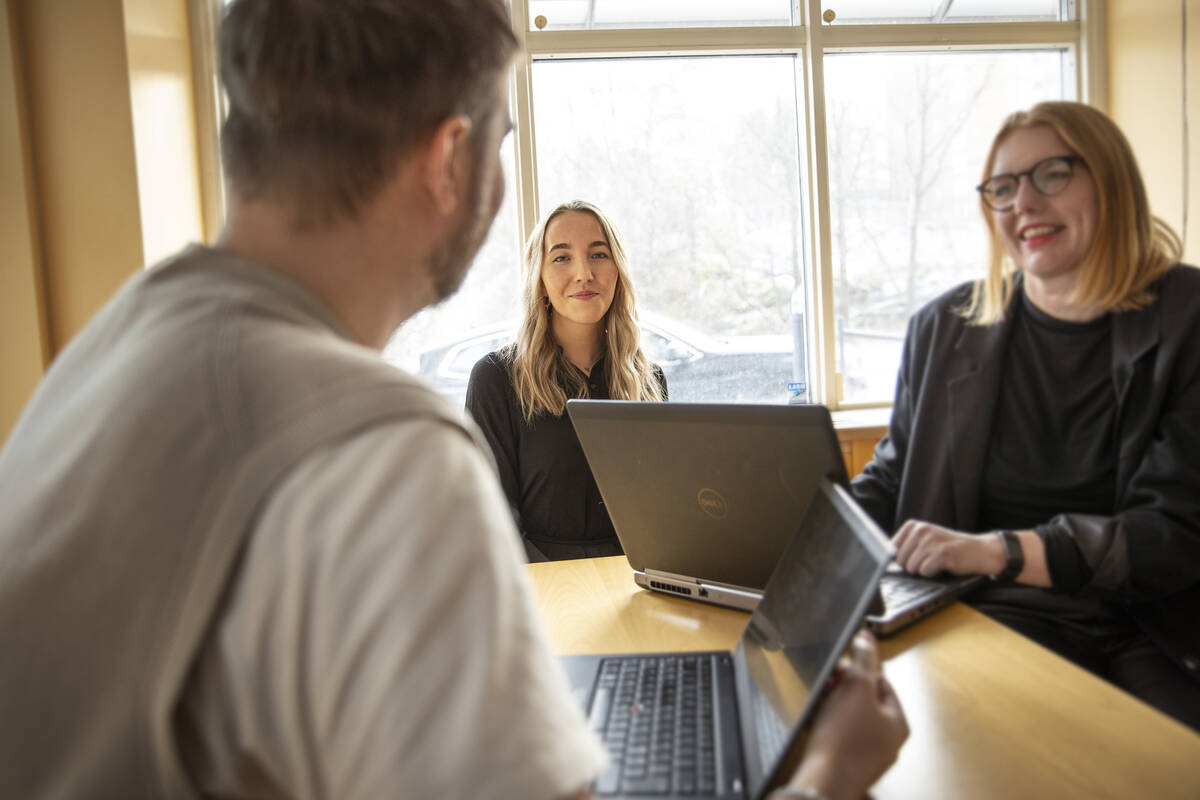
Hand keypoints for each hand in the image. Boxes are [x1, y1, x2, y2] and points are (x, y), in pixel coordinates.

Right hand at [784, 632, 908, 799]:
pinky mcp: (847, 764)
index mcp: (898, 724)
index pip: (883, 683)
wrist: (823, 780)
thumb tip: (867, 638)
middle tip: (827, 683)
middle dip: (843, 688)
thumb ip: (864, 660)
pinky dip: (826, 725)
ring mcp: (868, 755)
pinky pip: (838, 736)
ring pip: (850, 718)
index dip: (861, 670)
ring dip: (833, 705)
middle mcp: (887, 742)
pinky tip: (814, 723)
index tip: (842, 667)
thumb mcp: (856, 687)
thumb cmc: (844, 739)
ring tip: (819, 702)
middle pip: (865, 701)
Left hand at [892, 519, 1004, 577]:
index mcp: (913, 525)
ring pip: (912, 568)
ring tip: (937, 561)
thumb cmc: (948, 548)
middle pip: (901, 561)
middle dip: (913, 566)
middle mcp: (921, 530)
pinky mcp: (942, 553)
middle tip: (929, 560)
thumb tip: (884, 561)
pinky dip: (934, 573)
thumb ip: (906, 546)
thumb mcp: (925, 540)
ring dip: (924, 570)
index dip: (901, 559)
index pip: (891, 550)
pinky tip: (944, 565)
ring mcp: (931, 541)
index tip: (912, 559)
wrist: (979, 550)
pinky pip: (925, 572)